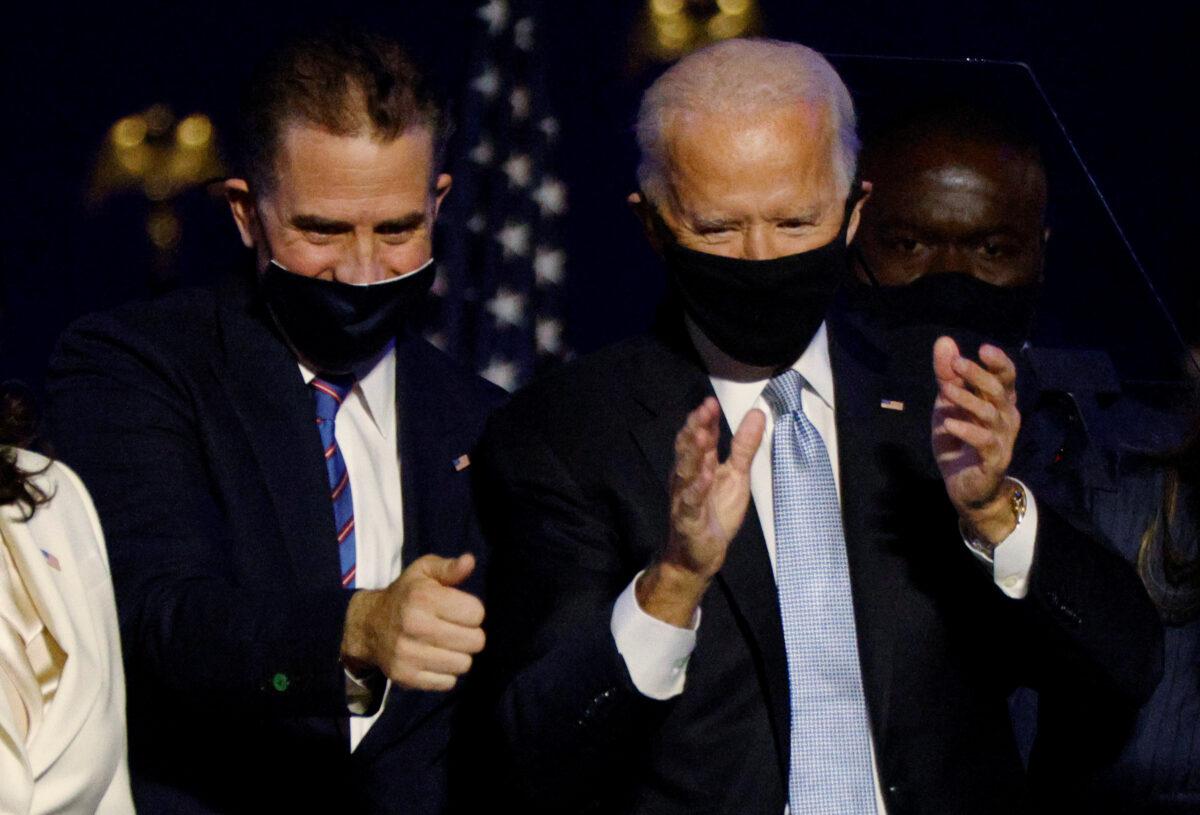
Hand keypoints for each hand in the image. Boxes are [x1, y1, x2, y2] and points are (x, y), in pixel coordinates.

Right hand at [341, 553, 485, 691]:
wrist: (368, 625)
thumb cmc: (405, 595)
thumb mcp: (424, 572)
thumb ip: (449, 568)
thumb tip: (469, 561)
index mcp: (423, 598)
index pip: (477, 613)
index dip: (472, 611)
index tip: (459, 610)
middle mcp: (415, 626)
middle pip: (475, 642)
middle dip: (470, 635)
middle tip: (455, 629)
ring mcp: (409, 654)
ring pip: (464, 664)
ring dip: (459, 655)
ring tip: (446, 645)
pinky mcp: (406, 677)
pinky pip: (448, 682)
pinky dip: (446, 673)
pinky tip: (434, 659)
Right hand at [638, 397, 764, 625]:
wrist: (696, 557)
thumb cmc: (714, 513)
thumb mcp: (737, 476)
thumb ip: (744, 447)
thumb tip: (757, 414)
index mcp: (699, 466)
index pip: (701, 437)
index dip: (705, 420)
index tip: (711, 402)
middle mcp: (687, 478)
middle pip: (689, 449)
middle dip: (695, 429)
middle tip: (703, 409)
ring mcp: (685, 499)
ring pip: (686, 472)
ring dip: (693, 454)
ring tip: (701, 436)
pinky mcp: (688, 521)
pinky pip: (690, 503)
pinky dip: (697, 489)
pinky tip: (705, 476)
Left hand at [931, 336, 1021, 545]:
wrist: (964, 486)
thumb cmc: (959, 440)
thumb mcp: (947, 405)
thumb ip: (947, 375)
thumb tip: (944, 341)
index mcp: (998, 401)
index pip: (1006, 376)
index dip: (998, 362)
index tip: (983, 349)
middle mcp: (1006, 417)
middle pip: (998, 391)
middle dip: (978, 375)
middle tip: (957, 364)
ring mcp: (1002, 439)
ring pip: (990, 414)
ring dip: (967, 400)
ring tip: (945, 392)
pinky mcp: (994, 460)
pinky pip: (985, 442)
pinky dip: (967, 431)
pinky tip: (949, 424)